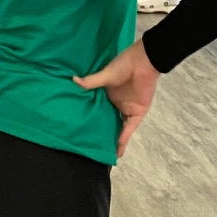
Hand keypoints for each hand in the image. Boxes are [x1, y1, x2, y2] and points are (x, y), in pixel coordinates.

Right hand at [75, 37, 159, 157]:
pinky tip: (117, 150)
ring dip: (114, 139)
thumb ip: (91, 81)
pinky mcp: (138, 112)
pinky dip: (124, 138)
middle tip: (92, 147)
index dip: (93, 119)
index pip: (99, 110)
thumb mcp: (106, 74)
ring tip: (104, 154)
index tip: (83, 130)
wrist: (143, 62)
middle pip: (109, 121)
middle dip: (103, 133)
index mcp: (109, 94)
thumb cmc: (124, 65)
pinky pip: (129, 128)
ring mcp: (128, 109)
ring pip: (119, 128)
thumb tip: (73, 80)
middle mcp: (117, 103)